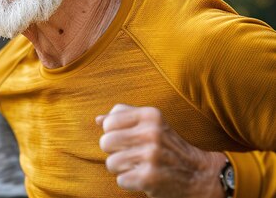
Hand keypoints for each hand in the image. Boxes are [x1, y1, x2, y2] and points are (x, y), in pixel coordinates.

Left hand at [96, 104, 226, 197]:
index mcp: (150, 115)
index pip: (108, 123)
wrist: (199, 174)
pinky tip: (143, 178)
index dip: (113, 133)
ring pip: (110, 163)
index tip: (128, 139)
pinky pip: (120, 180)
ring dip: (121, 169)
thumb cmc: (166, 145)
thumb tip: (98, 119)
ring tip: (137, 166)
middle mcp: (151, 133)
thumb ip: (123, 116)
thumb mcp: (151, 122)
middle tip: (130, 154)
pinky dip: (129, 182)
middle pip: (105, 142)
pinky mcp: (150, 178)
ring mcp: (151, 156)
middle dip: (113, 152)